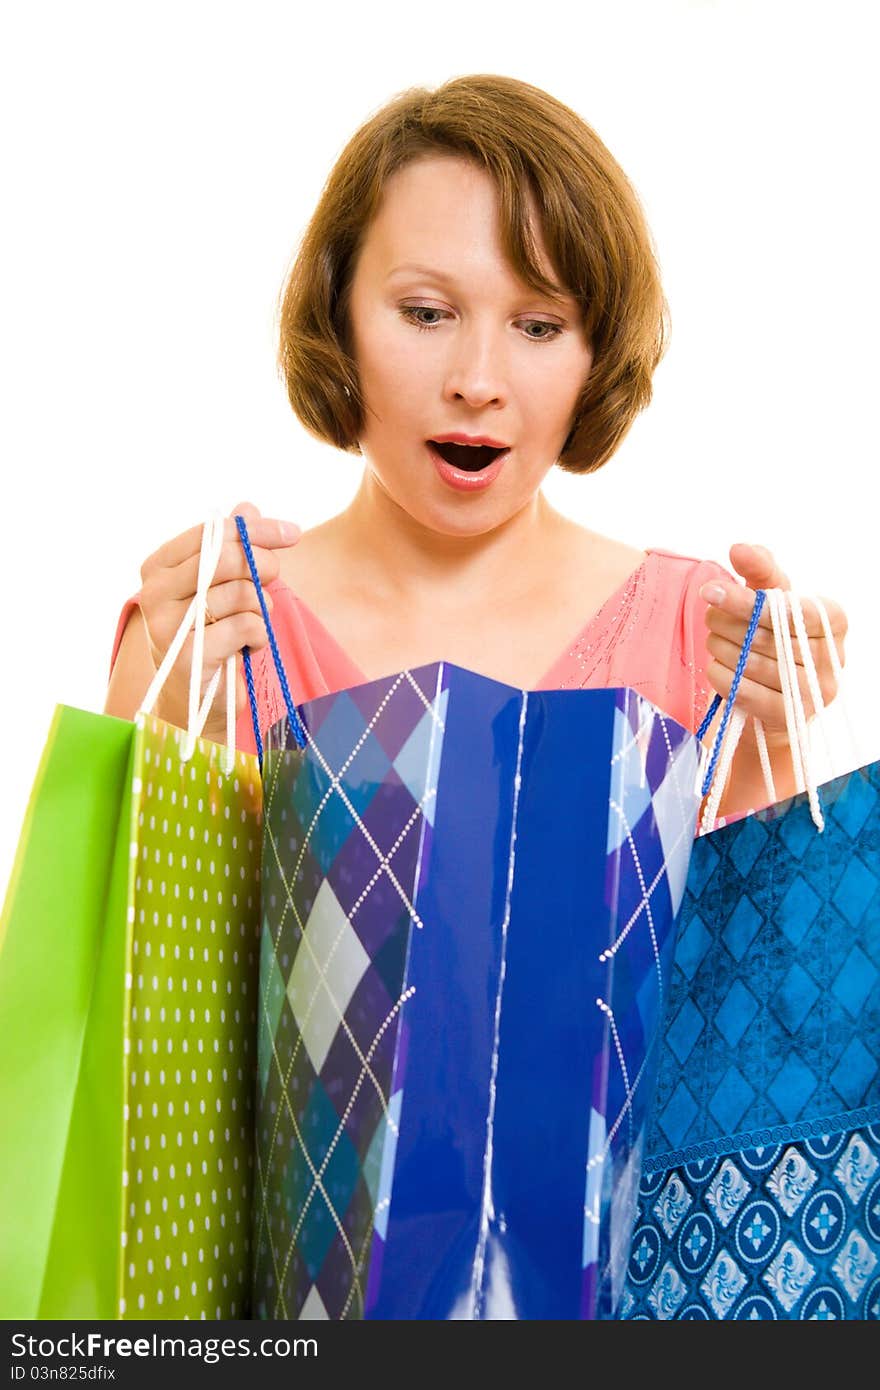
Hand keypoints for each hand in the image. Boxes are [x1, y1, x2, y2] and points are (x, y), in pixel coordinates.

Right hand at [137, 501, 300, 739]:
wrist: (194, 699)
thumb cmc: (211, 635)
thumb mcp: (221, 587)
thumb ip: (232, 547)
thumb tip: (248, 507)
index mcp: (158, 567)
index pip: (212, 532)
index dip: (257, 530)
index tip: (294, 533)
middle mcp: (154, 593)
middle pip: (227, 558)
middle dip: (264, 566)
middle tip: (274, 582)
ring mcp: (167, 626)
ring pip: (242, 594)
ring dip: (261, 609)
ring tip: (251, 625)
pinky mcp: (188, 657)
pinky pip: (247, 627)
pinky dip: (259, 636)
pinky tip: (248, 648)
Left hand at [699, 542, 847, 745]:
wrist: (774, 702)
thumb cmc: (775, 641)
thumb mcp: (772, 603)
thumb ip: (760, 571)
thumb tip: (740, 548)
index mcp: (833, 620)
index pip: (787, 608)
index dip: (746, 600)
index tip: (710, 590)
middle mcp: (832, 656)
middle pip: (764, 635)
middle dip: (726, 622)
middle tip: (709, 616)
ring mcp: (814, 691)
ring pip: (750, 662)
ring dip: (721, 647)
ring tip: (714, 640)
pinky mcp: (790, 715)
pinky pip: (742, 689)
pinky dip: (720, 674)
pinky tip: (716, 666)